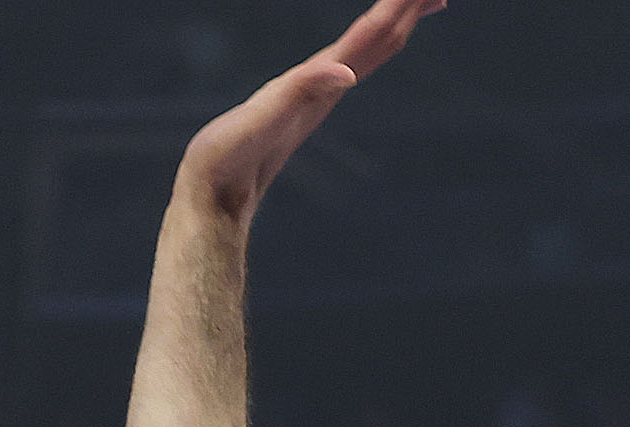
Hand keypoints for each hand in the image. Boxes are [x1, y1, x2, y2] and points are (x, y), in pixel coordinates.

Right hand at [178, 0, 444, 224]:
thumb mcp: (261, 121)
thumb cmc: (227, 164)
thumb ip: (301, 92)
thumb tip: (348, 74)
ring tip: (415, 5)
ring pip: (368, 55)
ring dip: (394, 27)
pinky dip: (363, 46)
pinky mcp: (301, 106)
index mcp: (321, 85)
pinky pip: (344, 65)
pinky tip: (363, 49)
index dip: (400, 7)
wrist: (214, 203)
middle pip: (381, 43)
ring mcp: (316, 99)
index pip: (372, 36)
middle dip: (409, 10)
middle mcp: (327, 90)